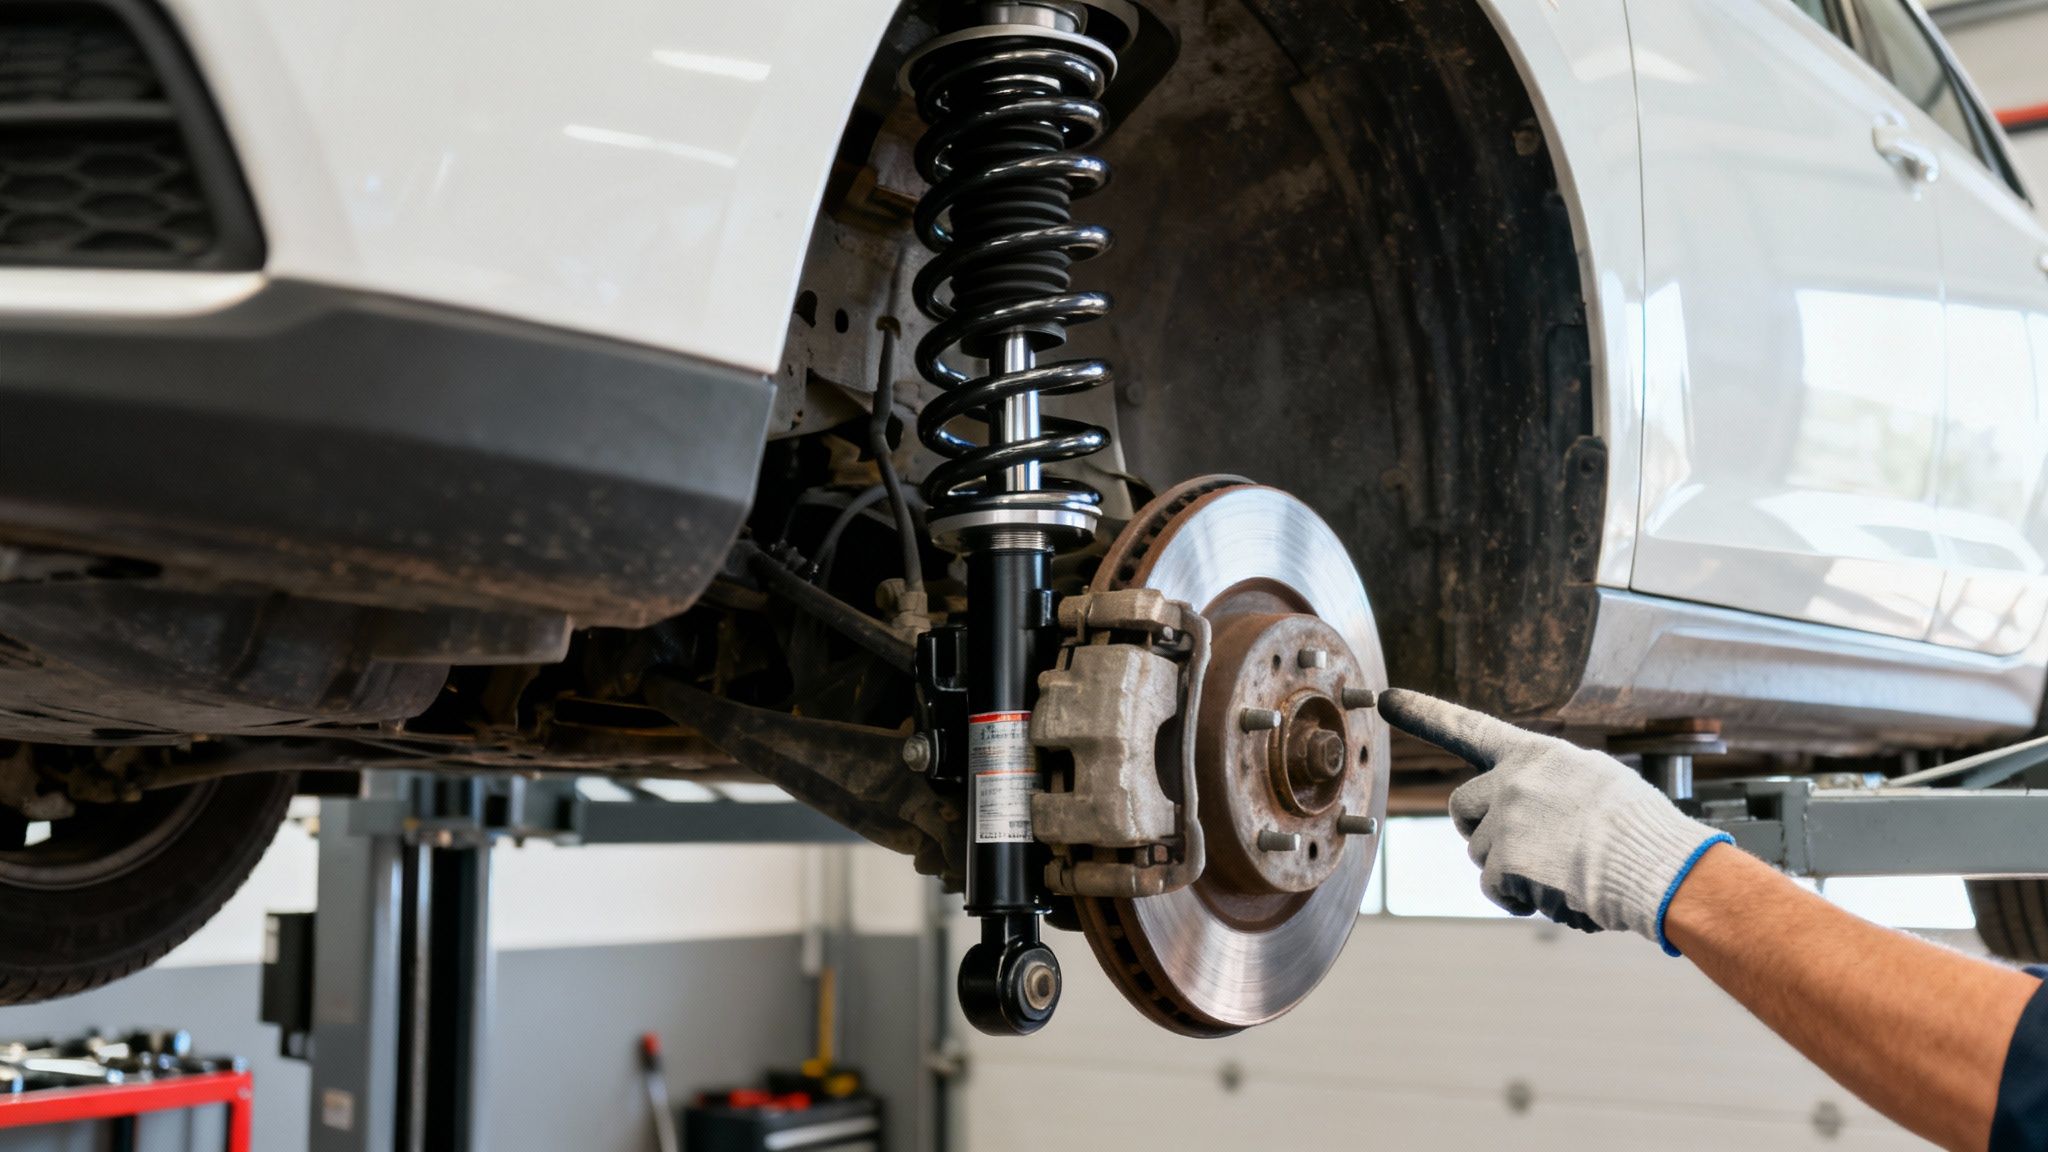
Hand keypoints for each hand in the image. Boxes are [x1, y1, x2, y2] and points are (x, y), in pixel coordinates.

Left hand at [1377, 689, 1729, 953]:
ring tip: (1562, 870)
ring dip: (1510, 869)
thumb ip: (1548, 781)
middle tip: (1523, 847)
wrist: (1656, 866)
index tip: (1386, 697)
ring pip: (1479, 852)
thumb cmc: (1638, 828)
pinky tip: (1554, 895)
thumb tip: (1520, 802)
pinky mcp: (1505, 861)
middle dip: (1480, 829)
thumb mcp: (1592, 779)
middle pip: (1462, 807)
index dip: (1424, 712)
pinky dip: (1516, 898)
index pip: (1469, 728)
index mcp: (1535, 754)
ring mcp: (1505, 820)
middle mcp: (1512, 780)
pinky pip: (1492, 886)